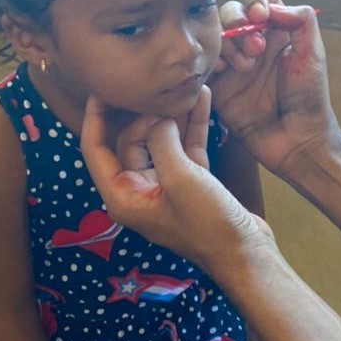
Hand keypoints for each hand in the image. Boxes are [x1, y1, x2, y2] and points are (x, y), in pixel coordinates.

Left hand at [81, 86, 273, 270]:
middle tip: (165, 95)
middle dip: (146, 114)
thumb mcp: (180, 179)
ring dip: (172, 116)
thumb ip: (162, 142)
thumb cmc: (207, 223)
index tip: (101, 87)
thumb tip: (159, 116)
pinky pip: (185, 147)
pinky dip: (192, 126)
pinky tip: (203, 99)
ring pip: (161, 140)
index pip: (95, 150)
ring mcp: (166, 185)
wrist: (245, 252)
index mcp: (123, 196)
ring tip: (185, 87)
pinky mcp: (191, 181)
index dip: (95, 117)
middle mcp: (139, 190)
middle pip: (131, 140)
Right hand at [211, 0, 340, 178]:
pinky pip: (202, 64)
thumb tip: (272, 6)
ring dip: (227, 44)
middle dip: (237, 22)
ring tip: (244, 67)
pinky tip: (221, 72)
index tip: (261, 15)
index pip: (259, 0)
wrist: (298, 140)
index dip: (256, 0)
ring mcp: (233, 64)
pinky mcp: (219, 86)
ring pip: (215, 36)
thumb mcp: (313, 55)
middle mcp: (253, 44)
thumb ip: (301, 21)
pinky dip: (208, 62)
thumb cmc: (310, 98)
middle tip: (255, 47)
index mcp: (277, 32)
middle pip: (231, 13)